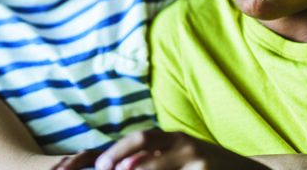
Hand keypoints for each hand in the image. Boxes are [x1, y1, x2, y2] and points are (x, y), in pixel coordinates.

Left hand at [58, 129, 268, 169]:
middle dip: (118, 158)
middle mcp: (183, 144)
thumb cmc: (209, 167)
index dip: (116, 150)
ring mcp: (195, 160)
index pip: (139, 138)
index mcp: (174, 138)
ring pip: (153, 166)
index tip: (97, 165)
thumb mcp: (183, 157)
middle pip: (142, 147)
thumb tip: (122, 167)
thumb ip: (156, 158)